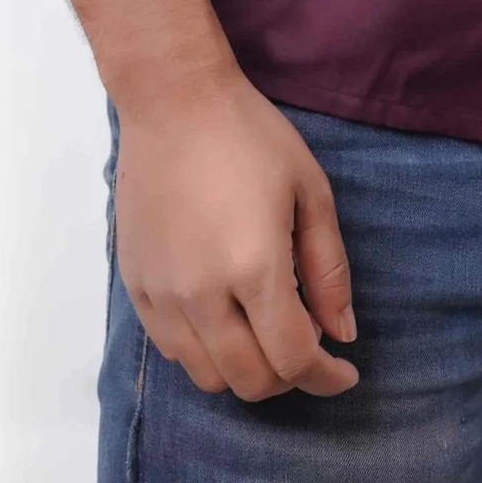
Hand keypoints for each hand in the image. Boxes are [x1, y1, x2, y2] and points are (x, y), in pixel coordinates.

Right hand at [112, 70, 361, 398]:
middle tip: (309, 346)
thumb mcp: (310, 191)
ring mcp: (163, 295)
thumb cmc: (250, 135)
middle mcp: (203, 295)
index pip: (293, 359)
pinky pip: (173, 351)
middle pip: (252, 381)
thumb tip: (342, 335)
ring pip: (209, 377)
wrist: (172, 101)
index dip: (326, 378)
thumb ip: (329, 269)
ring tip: (266, 334)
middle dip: (291, 378)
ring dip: (247, 370)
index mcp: (255, 268)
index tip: (345, 371)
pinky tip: (226, 319)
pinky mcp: (137, 288)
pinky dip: (207, 353)